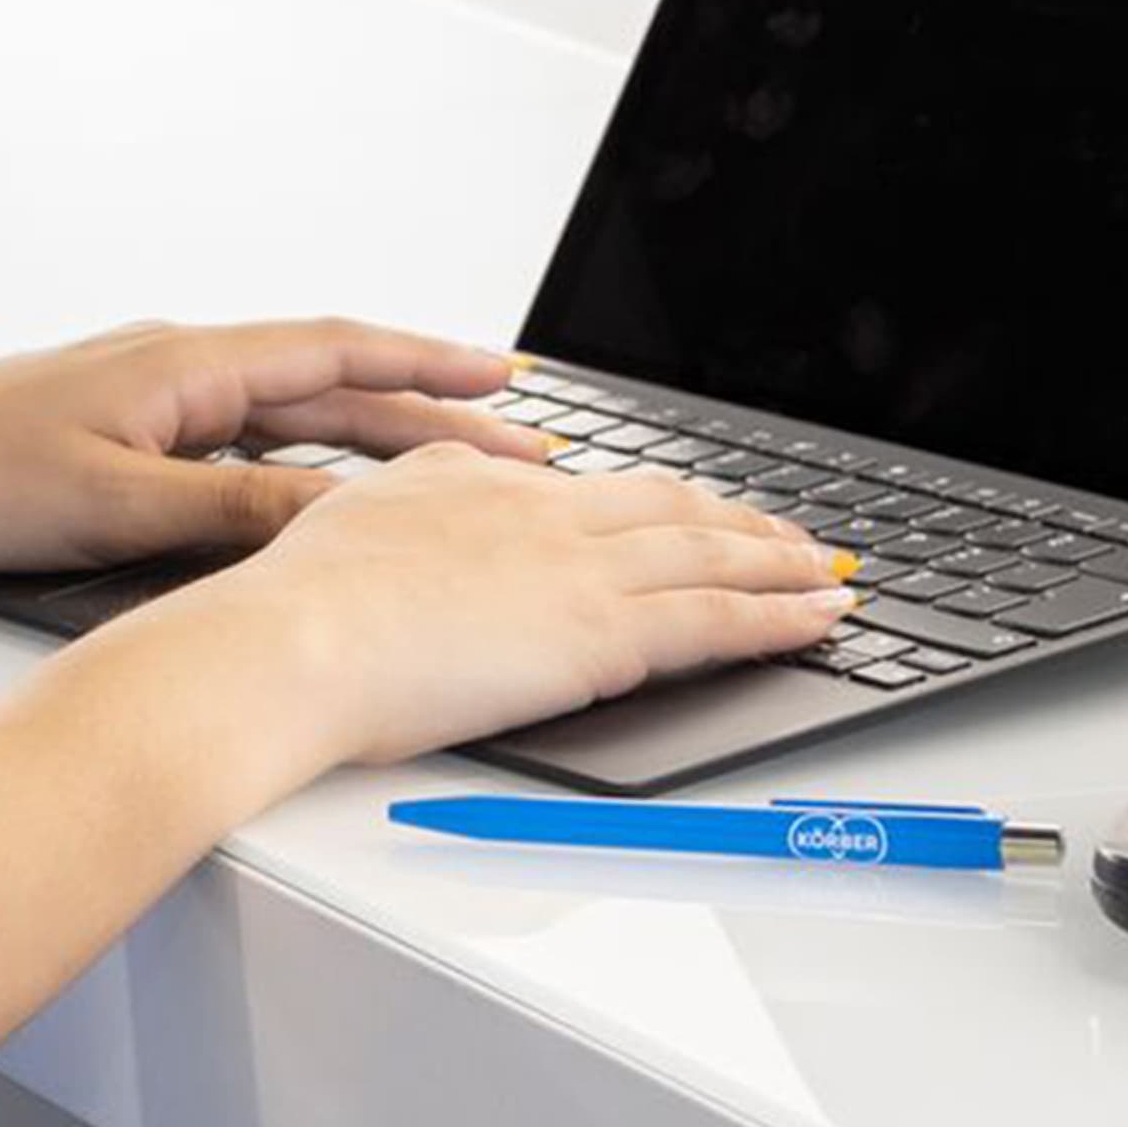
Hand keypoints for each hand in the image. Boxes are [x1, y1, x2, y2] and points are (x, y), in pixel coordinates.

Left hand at [0, 310, 570, 574]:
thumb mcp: (116, 507)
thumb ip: (230, 511)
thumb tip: (333, 516)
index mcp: (184, 363)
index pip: (336, 350)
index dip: (429, 366)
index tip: (509, 382)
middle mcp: (178, 364)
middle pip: (330, 383)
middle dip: (430, 413)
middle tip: (522, 446)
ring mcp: (153, 393)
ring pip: (290, 412)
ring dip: (373, 434)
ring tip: (454, 468)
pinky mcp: (127, 428)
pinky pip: (244, 435)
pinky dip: (304, 456)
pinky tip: (330, 489)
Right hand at [218, 440, 857, 775]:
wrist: (297, 642)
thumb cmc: (301, 605)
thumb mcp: (353, 517)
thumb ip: (406, 503)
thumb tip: (416, 499)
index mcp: (481, 484)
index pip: (595, 490)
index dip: (656, 502)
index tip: (687, 512)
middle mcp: (545, 513)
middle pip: (672, 508)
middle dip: (741, 523)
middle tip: (790, 538)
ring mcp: (580, 570)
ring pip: (712, 556)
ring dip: (783, 564)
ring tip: (829, 573)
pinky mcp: (604, 635)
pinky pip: (718, 620)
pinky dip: (782, 615)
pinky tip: (821, 616)